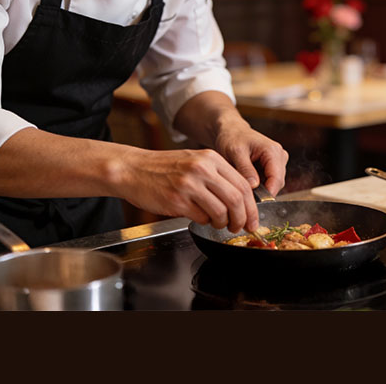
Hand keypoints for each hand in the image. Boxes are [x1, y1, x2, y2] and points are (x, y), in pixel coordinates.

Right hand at [112, 148, 259, 232]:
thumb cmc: (162, 168)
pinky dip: (205, 222)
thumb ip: (216, 175)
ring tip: (218, 224)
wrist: (132, 169)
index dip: (252, 207)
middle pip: (237, 199)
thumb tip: (240, 201)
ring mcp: (189, 184)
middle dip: (243, 219)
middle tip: (241, 228)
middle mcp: (202, 169)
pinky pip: (201, 217)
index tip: (252, 219)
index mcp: (210, 158)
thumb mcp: (193, 161)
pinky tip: (199, 218)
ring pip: (221, 212)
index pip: (244, 185)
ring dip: (223, 223)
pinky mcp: (177, 200)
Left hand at [212, 120, 288, 195]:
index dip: (268, 193)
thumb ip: (245, 169)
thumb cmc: (232, 138)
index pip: (277, 178)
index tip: (254, 203)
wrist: (231, 132)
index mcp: (273, 151)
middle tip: (244, 198)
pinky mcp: (273, 167)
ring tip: (243, 189)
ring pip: (274, 184)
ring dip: (261, 189)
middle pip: (277, 183)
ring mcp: (278, 162)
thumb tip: (254, 186)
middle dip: (263, 192)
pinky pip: (269, 182)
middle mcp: (280, 156)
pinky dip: (259, 186)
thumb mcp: (235, 152)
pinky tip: (246, 185)